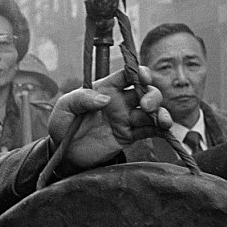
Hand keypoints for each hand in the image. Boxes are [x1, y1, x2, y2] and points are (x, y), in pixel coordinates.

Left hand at [47, 66, 169, 168]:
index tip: (142, 77)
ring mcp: (126, 118)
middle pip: (145, 91)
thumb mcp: (64, 108)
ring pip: (151, 111)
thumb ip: (81, 98)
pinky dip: (160, 129)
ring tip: (162, 121)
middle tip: (146, 106)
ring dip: (161, 113)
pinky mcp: (129, 136)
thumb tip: (104, 99)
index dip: (139, 73)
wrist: (64, 154)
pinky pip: (149, 130)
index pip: (127, 75)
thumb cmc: (62, 126)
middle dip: (152, 95)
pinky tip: (164, 130)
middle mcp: (119, 101)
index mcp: (105, 88)